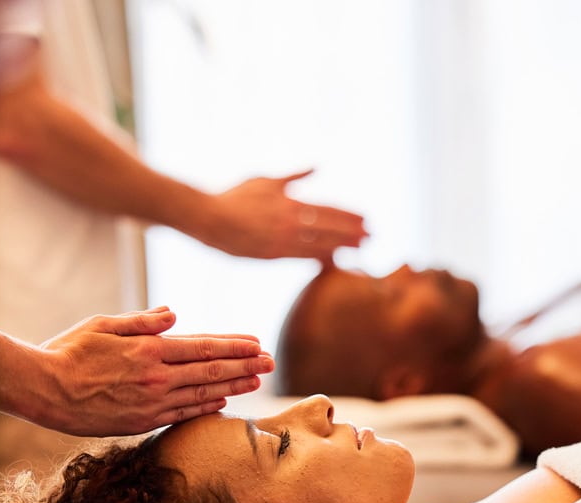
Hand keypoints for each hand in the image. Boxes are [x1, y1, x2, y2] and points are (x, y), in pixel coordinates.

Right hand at [36, 307, 273, 435]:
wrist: (40, 389)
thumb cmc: (68, 351)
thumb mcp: (104, 324)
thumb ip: (143, 321)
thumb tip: (175, 315)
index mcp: (149, 349)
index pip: (204, 347)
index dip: (233, 346)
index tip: (256, 343)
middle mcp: (156, 376)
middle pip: (212, 371)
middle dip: (246, 365)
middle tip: (271, 361)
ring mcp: (151, 402)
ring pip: (203, 394)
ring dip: (235, 386)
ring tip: (258, 380)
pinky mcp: (142, 422)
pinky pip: (183, 414)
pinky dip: (207, 407)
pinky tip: (225, 401)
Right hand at [204, 169, 367, 261]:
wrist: (209, 218)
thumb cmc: (235, 196)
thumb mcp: (266, 180)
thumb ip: (293, 177)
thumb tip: (316, 166)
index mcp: (289, 202)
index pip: (328, 209)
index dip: (349, 216)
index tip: (366, 219)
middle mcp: (290, 221)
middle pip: (330, 228)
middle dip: (352, 232)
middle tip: (372, 235)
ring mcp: (282, 240)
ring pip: (320, 244)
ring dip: (342, 246)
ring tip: (361, 248)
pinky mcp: (273, 255)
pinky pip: (303, 257)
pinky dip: (320, 258)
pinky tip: (334, 259)